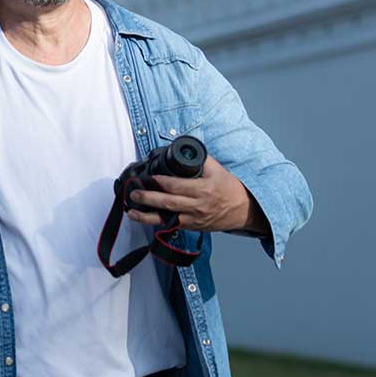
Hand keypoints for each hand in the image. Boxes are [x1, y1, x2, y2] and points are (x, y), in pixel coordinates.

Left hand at [127, 156, 267, 233]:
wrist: (243, 210)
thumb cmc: (230, 189)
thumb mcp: (218, 170)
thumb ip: (200, 159)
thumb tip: (184, 149)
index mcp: (204, 190)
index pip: (177, 186)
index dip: (161, 182)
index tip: (149, 177)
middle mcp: (198, 206)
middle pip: (169, 203)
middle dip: (148, 198)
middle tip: (134, 194)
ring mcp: (194, 219)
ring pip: (168, 218)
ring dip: (147, 216)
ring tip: (131, 212)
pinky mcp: (192, 227)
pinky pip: (173, 226)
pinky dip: (158, 223)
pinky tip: (145, 219)